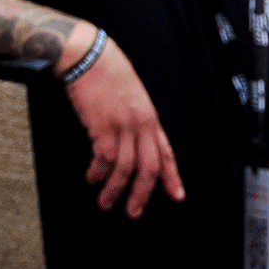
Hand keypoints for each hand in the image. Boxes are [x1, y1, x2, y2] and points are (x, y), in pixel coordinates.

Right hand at [62, 34, 184, 217]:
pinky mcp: (103, 127)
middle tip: (134, 211)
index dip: (172, 177)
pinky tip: (92, 178)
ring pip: (125, 169)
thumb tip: (132, 141)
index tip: (177, 195)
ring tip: (106, 203)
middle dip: (142, 194)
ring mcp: (123, 126)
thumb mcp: (132, 95)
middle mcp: (141, 124)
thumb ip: (136, 119)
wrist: (91, 56)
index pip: (166, 152)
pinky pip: (104, 159)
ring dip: (115, 190)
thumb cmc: (108, 72)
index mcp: (151, 117)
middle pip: (148, 167)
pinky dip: (97, 173)